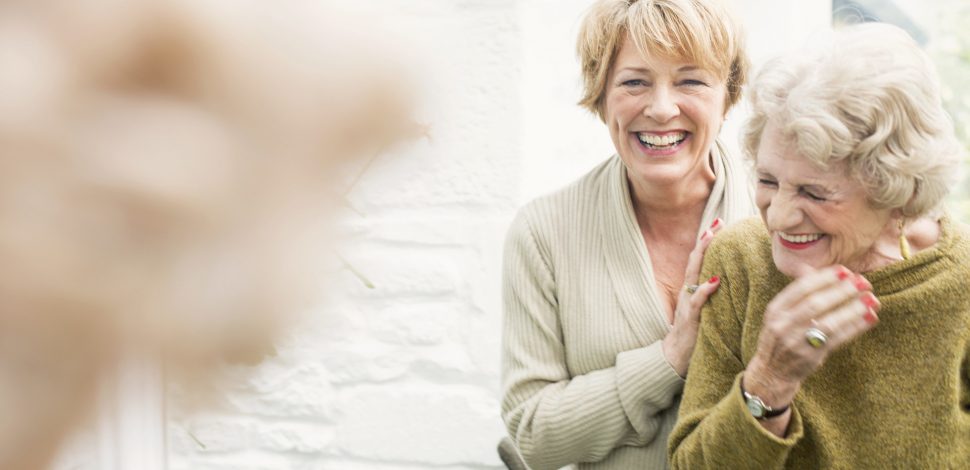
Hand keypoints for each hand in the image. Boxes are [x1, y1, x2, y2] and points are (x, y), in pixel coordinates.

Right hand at [662, 219, 722, 377]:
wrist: (675, 355)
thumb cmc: (694, 332)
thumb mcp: (704, 309)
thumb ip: (711, 295)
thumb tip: (726, 280)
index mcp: (692, 288)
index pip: (699, 260)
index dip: (707, 242)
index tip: (717, 223)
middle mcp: (688, 291)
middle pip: (695, 260)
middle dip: (705, 240)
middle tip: (716, 222)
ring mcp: (687, 302)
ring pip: (694, 274)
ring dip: (702, 255)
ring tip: (711, 238)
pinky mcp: (690, 317)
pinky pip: (696, 302)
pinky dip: (704, 290)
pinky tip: (714, 281)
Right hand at [743, 265, 880, 408]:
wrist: (771, 372)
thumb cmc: (781, 337)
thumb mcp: (780, 314)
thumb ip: (797, 295)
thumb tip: (816, 270)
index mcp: (776, 309)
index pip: (801, 288)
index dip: (825, 277)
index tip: (845, 271)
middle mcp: (783, 324)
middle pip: (816, 303)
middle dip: (842, 290)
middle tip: (863, 282)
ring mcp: (796, 342)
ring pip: (829, 322)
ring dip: (853, 309)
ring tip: (872, 299)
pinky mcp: (811, 357)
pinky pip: (837, 339)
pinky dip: (855, 327)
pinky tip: (869, 318)